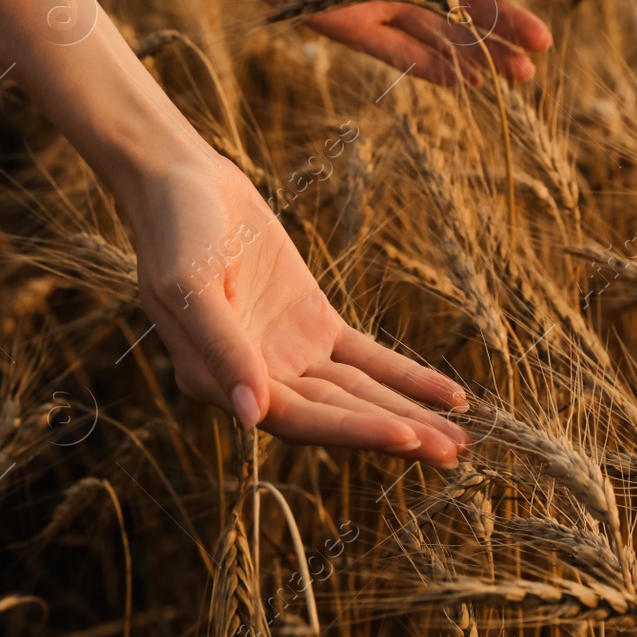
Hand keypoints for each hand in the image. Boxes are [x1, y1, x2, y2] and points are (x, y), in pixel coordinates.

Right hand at [117, 147, 468, 467]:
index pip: (297, 420)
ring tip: (462, 442)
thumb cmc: (174, 231)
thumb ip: (221, 350)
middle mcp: (256, 381)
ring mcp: (288, 354)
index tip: (408, 438)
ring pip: (359, 394)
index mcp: (218, 383)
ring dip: (408, 415)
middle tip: (456, 455)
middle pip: (337, 416)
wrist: (183, 182)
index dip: (353, 431)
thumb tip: (251, 417)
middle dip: (396, 433)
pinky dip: (406, 377)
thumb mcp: (189, 285)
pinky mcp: (314, 325)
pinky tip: (449, 396)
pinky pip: (367, 359)